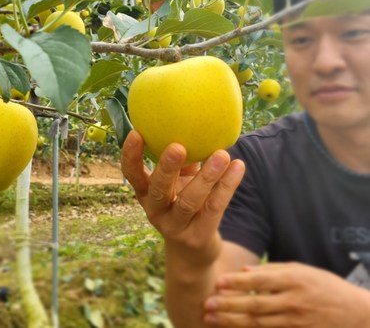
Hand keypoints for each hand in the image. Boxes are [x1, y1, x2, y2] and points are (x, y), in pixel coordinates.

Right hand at [121, 130, 244, 264]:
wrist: (193, 250)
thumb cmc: (183, 202)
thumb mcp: (177, 182)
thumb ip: (181, 160)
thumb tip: (190, 120)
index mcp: (145, 193)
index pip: (131, 175)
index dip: (131, 155)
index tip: (136, 133)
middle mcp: (155, 211)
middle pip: (158, 190)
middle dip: (167, 168)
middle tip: (177, 147)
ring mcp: (176, 226)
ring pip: (190, 201)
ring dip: (207, 176)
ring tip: (222, 154)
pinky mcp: (198, 236)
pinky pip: (215, 208)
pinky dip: (227, 186)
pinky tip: (238, 166)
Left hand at [204, 262, 369, 326]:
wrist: (356, 314)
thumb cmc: (325, 287)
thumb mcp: (302, 270)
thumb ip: (273, 270)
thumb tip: (245, 270)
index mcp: (293, 280)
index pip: (259, 281)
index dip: (237, 283)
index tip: (218, 282)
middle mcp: (293, 302)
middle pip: (254, 305)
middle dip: (228, 306)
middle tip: (207, 305)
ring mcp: (296, 322)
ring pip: (258, 323)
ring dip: (232, 321)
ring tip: (212, 318)